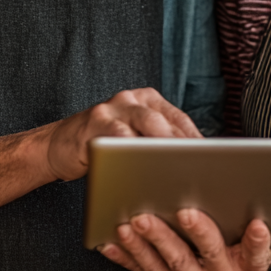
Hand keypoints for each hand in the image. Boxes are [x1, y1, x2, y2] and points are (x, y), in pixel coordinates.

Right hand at [43, 88, 200, 181]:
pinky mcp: (95, 122)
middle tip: (199, 169)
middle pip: (165, 122)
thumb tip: (195, 165)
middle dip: (183, 146)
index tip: (212, 164)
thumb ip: (158, 142)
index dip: (197, 142)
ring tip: (178, 169)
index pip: (179, 120)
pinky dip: (133, 154)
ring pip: (146, 126)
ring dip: (163, 149)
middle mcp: (131, 98)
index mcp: (147, 100)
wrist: (58, 145)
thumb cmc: (103, 145)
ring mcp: (112, 108)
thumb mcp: (133, 137)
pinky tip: (143, 171)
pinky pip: (118, 138)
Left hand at [99, 208, 270, 270]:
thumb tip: (241, 179)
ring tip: (134, 221)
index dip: (256, 242)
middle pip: (199, 257)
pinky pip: (145, 270)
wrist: (231, 261)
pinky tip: (112, 240)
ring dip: (147, 243)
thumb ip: (249, 207)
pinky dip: (127, 256)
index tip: (257, 224)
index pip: (255, 256)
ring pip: (167, 265)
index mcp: (248, 266)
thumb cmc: (241, 231)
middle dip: (185, 233)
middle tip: (179, 210)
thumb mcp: (254, 220)